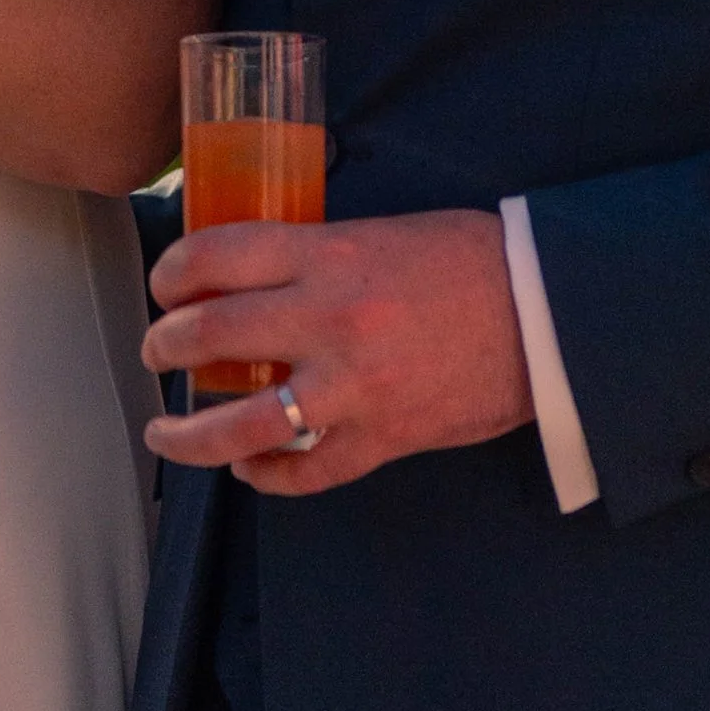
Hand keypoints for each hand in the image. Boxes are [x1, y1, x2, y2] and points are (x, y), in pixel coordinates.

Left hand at [140, 209, 531, 495]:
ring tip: (165, 432)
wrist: (551, 314)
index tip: (164, 285)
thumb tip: (254, 277)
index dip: (172, 273)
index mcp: (329, 255)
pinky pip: (307, 472)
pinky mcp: (383, 437)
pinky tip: (249, 469)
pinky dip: (267, 476)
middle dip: (166, 344)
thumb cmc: (472, 261)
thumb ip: (317, 255)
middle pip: (210, 334)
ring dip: (190, 433)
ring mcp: (353, 386)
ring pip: (242, 423)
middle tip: (158, 349)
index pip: (214, 256)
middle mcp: (329, 319)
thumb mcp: (381, 233)